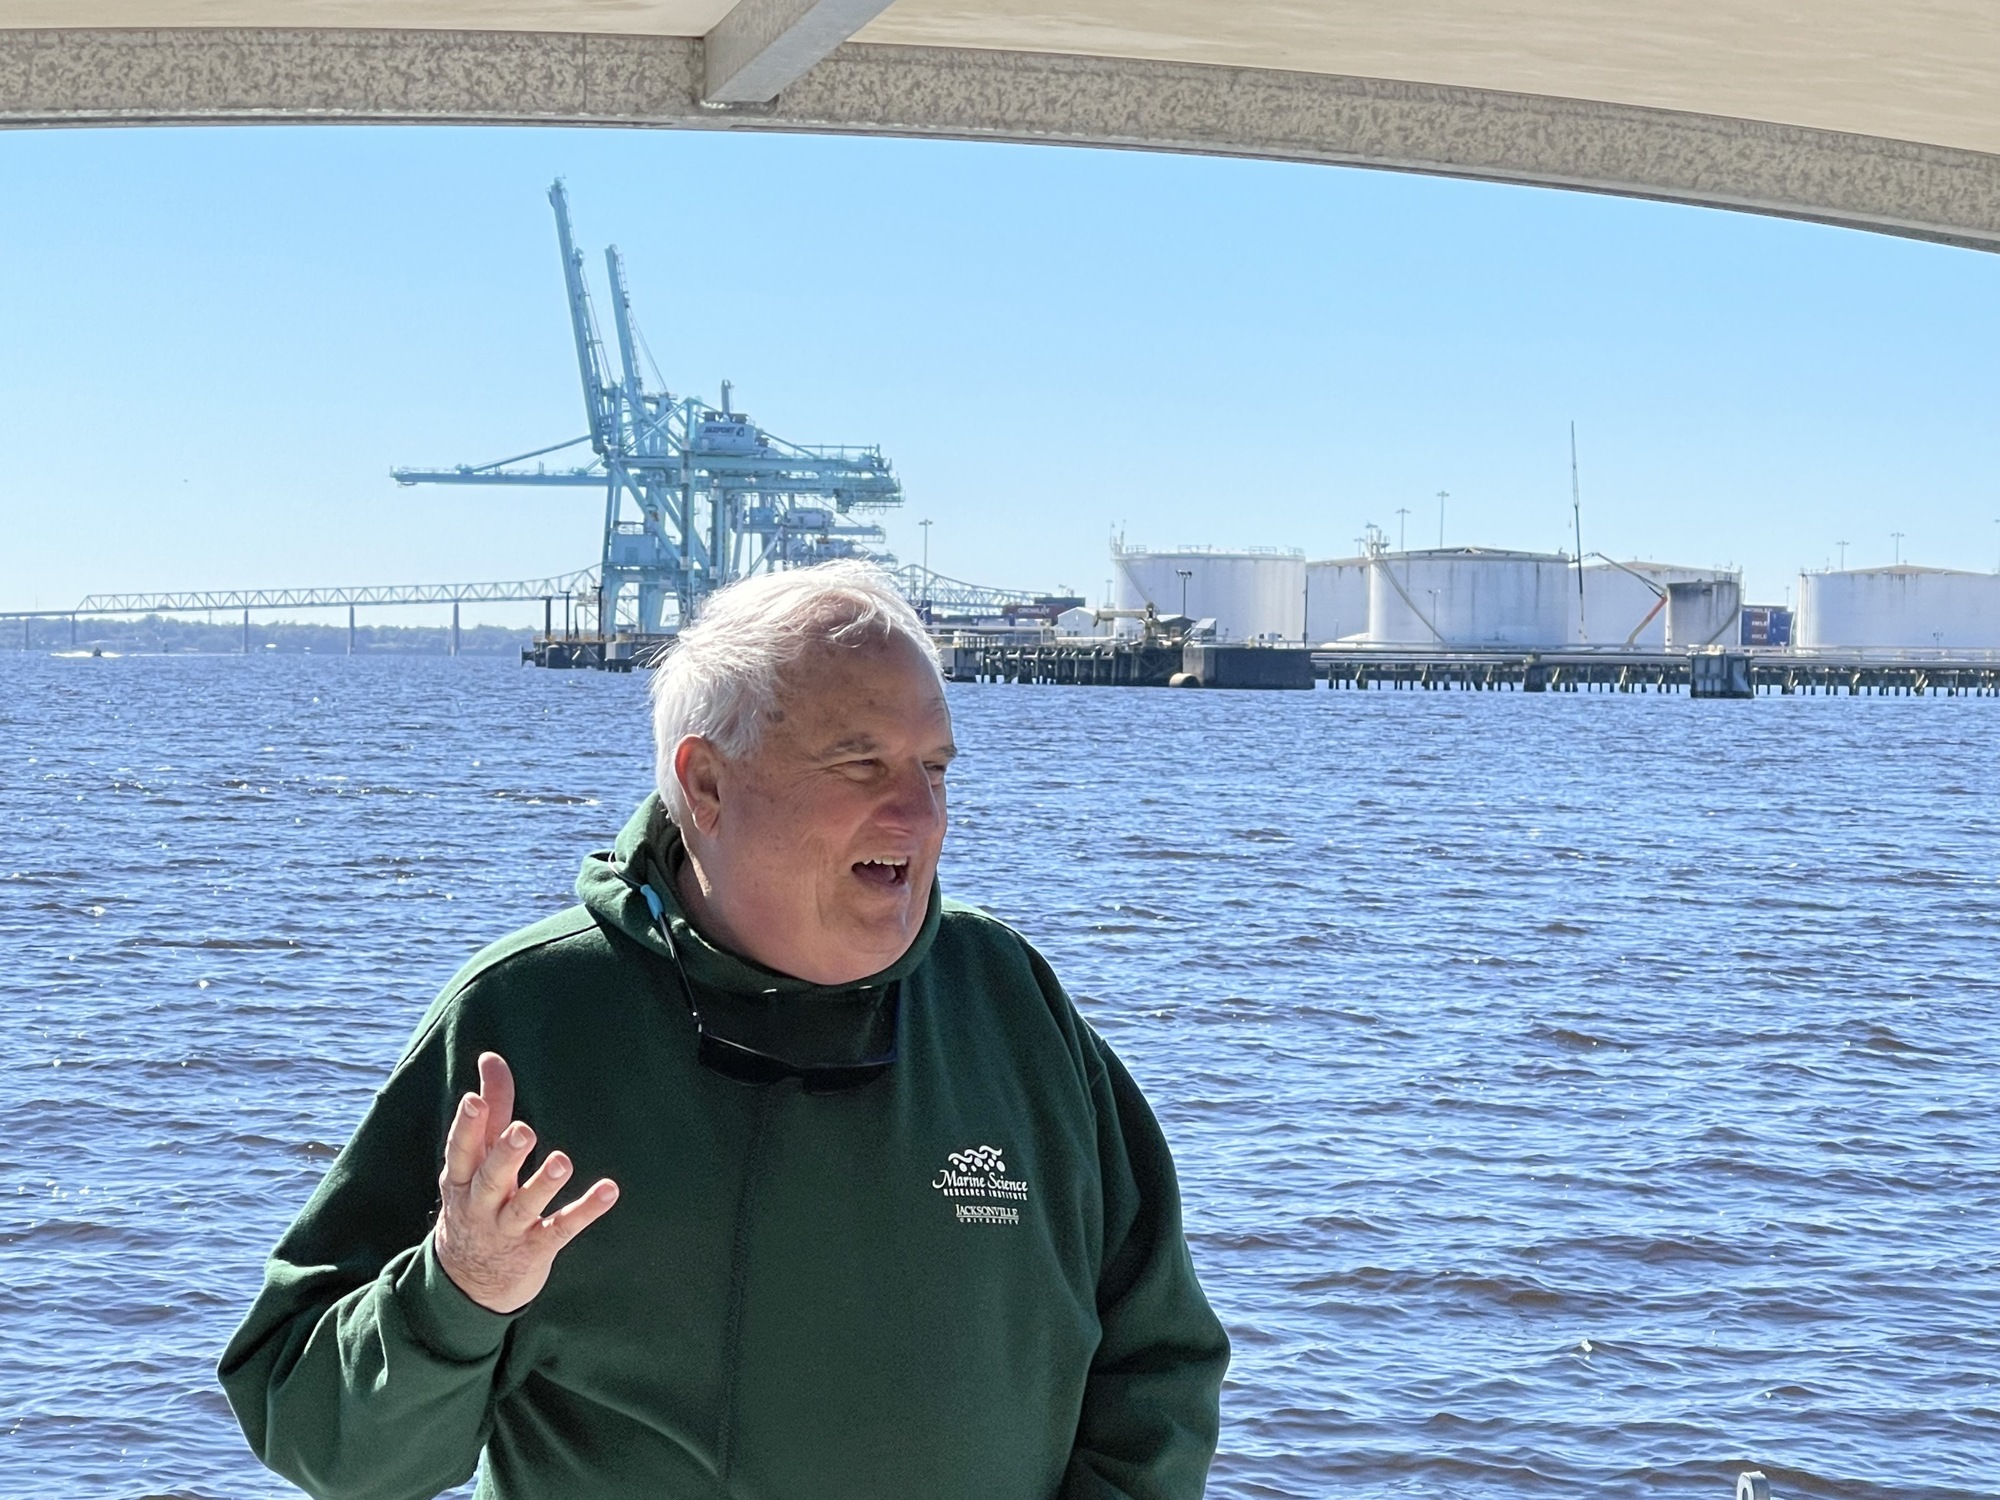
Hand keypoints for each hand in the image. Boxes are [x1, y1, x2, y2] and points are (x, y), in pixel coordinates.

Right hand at [433, 1051, 618, 1313]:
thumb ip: (491, 1109)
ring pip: (525, 1206)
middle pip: (491, 1179)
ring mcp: (509, 1229)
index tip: (475, 1100)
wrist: (468, 1283)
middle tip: (524, 1130)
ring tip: (563, 1161)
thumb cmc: (476, 1200)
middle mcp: (482, 1205)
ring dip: (543, 1184)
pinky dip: (585, 1210)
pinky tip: (609, 1190)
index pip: (462, 1150)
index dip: (467, 1127)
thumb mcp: (475, 1161)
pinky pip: (562, 1228)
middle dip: (506, 1155)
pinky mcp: (537, 1248)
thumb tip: (490, 1057)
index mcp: (463, 1180)